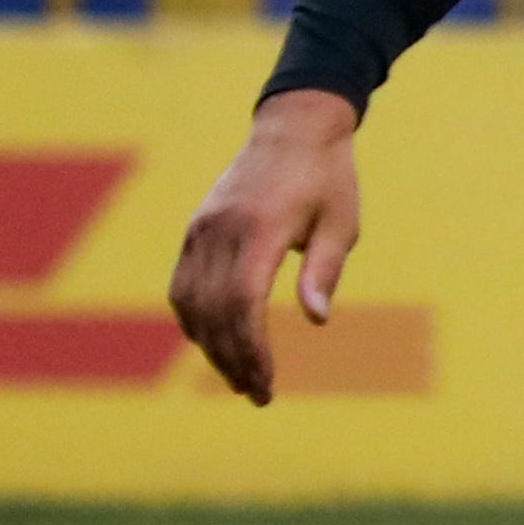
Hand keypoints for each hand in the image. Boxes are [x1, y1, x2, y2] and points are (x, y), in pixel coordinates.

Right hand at [168, 88, 366, 405]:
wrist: (293, 129)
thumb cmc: (328, 179)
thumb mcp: (341, 223)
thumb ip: (324, 270)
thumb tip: (316, 321)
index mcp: (260, 228)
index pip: (243, 302)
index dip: (251, 348)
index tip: (267, 383)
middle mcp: (220, 230)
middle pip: (213, 310)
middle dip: (232, 359)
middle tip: (258, 395)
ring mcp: (200, 229)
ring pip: (190, 301)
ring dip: (210, 346)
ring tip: (239, 379)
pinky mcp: (195, 230)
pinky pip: (182, 284)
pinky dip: (193, 319)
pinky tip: (213, 345)